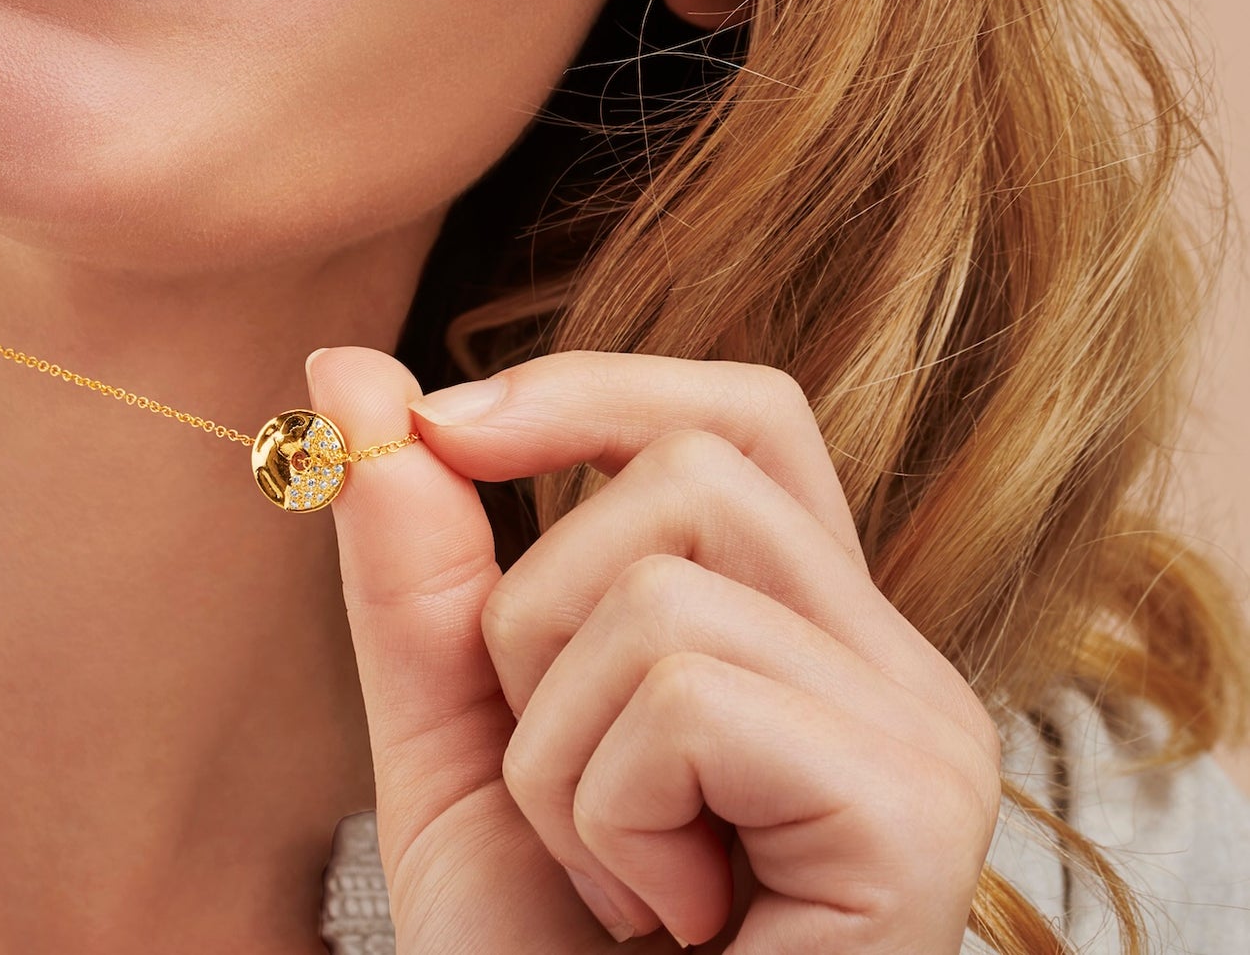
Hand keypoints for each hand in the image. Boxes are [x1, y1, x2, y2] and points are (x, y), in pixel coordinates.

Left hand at [304, 346, 1001, 952]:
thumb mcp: (455, 742)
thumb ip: (417, 565)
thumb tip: (346, 367)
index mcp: (808, 633)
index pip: (736, 416)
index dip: (589, 391)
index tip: (442, 427)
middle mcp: (894, 666)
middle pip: (687, 468)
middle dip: (538, 620)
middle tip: (567, 795)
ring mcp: (920, 737)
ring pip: (661, 584)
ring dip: (559, 749)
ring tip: (617, 880)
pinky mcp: (910, 813)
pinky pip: (684, 698)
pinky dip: (607, 817)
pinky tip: (667, 922)